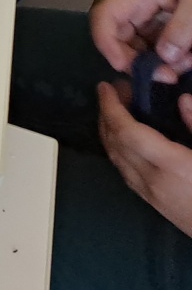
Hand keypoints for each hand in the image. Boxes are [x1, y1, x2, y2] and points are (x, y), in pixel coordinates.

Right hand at [92, 0, 191, 79]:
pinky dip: (171, 55)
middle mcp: (136, 5)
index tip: (128, 68)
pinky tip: (189, 57)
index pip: (104, 18)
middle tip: (168, 76)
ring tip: (188, 63)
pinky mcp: (162, 20)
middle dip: (138, 61)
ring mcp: (149, 13)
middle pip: (118, 37)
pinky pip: (157, 42)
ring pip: (139, 44)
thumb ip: (182, 28)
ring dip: (159, 60)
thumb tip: (164, 58)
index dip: (107, 45)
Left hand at [98, 81, 191, 236]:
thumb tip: (184, 99)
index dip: (112, 107)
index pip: (127, 132)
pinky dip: (116, 149)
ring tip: (115, 109)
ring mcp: (150, 195)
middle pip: (114, 143)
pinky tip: (125, 139)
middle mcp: (153, 180)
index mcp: (173, 166)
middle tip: (113, 90)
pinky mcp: (153, 203)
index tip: (105, 86)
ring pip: (115, 158)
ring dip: (108, 131)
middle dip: (106, 114)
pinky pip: (123, 171)